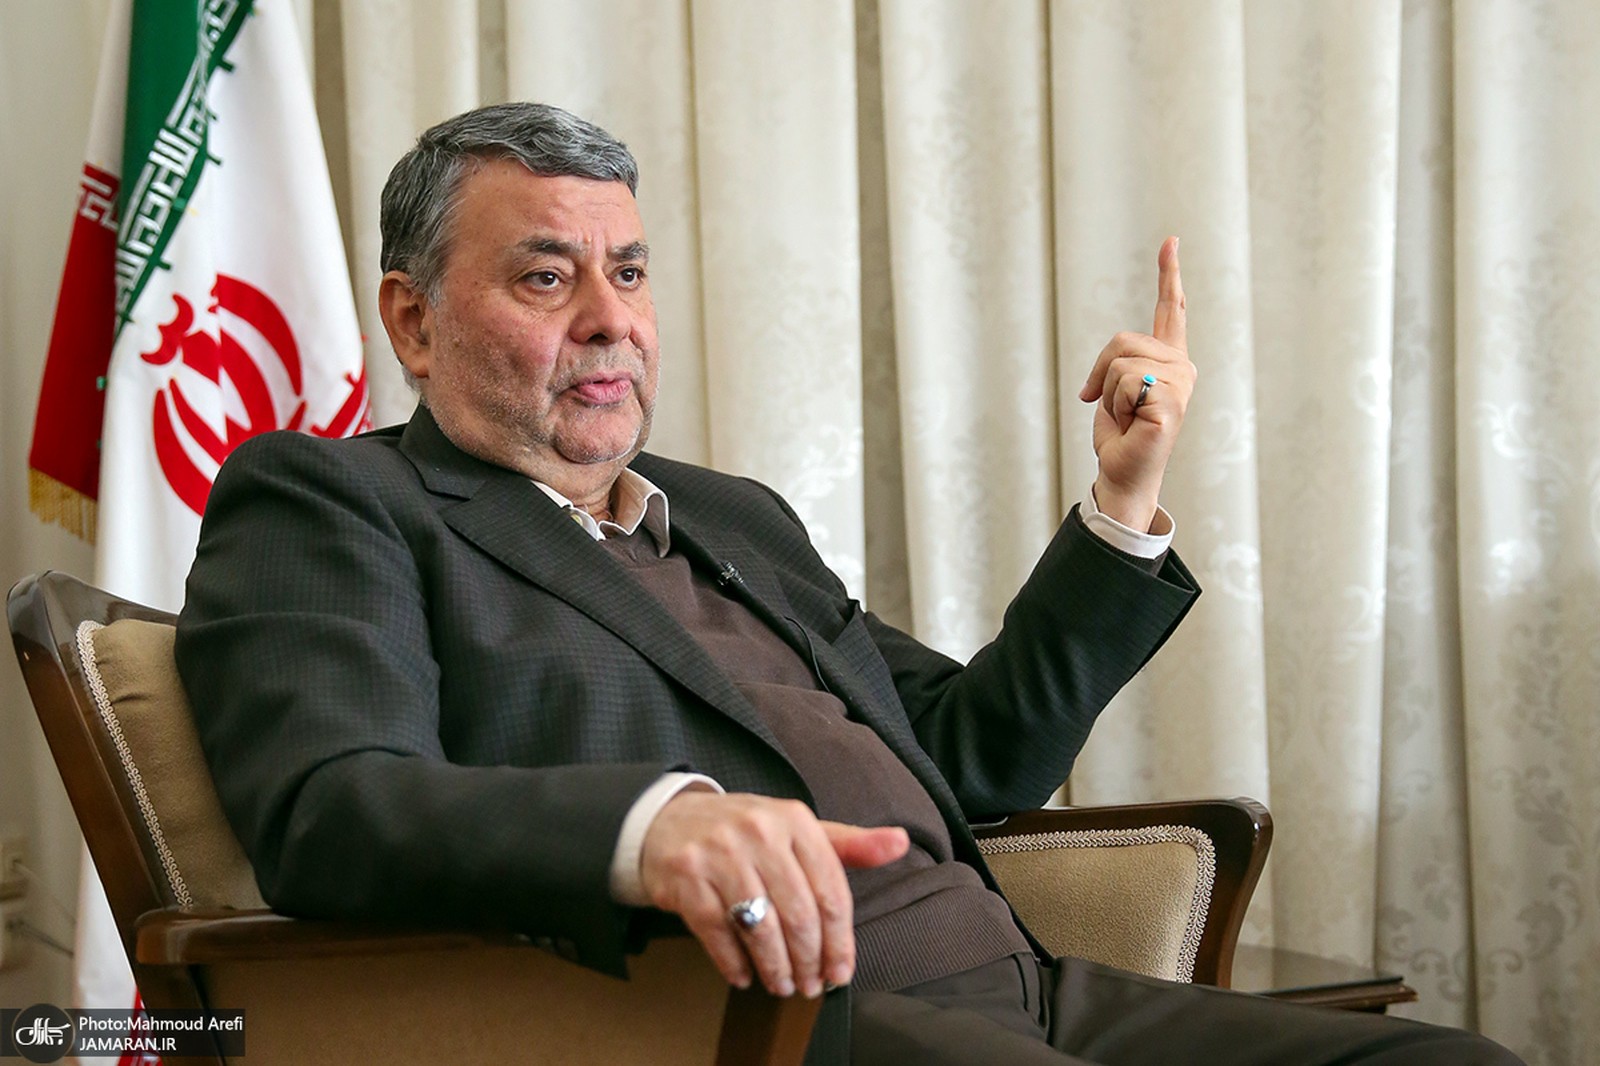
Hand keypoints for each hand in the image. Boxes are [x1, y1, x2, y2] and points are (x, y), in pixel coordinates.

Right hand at [639, 791, 908, 997]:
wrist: (669, 822)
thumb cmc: (743, 832)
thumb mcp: (796, 829)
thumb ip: (848, 844)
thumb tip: (900, 843)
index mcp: (794, 820)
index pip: (831, 890)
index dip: (840, 941)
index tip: (841, 970)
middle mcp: (758, 832)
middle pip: (799, 914)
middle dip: (809, 960)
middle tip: (811, 985)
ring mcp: (719, 853)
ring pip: (760, 927)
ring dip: (775, 967)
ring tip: (782, 984)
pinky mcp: (686, 876)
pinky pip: (716, 932)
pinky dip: (733, 962)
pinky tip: (743, 975)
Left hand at [1078, 236, 1195, 530]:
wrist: (1124, 472)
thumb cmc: (1121, 435)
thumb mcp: (1110, 389)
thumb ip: (1115, 364)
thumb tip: (1097, 383)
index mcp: (1169, 360)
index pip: (1170, 309)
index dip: (1169, 274)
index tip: (1171, 240)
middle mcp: (1181, 367)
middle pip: (1121, 341)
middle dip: (1101, 373)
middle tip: (1115, 406)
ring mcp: (1181, 384)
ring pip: (1120, 362)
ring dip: (1109, 393)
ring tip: (1127, 417)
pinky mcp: (1171, 401)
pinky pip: (1125, 383)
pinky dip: (1116, 405)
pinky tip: (1134, 423)